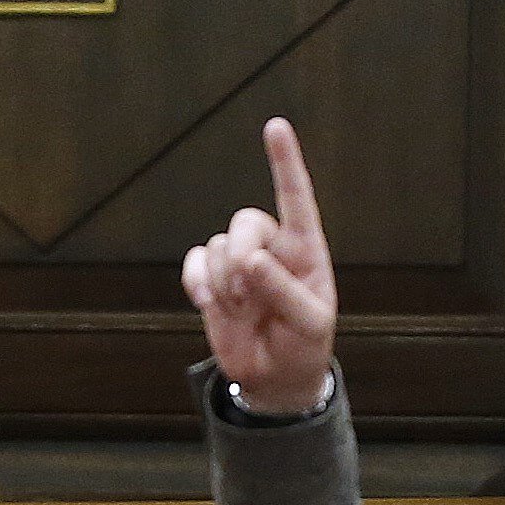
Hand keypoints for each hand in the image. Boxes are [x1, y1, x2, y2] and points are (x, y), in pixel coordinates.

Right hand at [181, 119, 337, 415]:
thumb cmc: (304, 344)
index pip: (296, 199)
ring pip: (217, 245)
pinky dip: (197, 281)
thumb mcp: (309, 324)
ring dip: (225, 283)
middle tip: (250, 296)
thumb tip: (251, 260)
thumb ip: (284, 291)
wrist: (274, 377)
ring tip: (243, 311)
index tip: (275, 126)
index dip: (285, 162)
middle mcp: (272, 246)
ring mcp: (239, 261)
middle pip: (245, 220)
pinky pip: (195, 260)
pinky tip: (208, 304)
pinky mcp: (213, 277)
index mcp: (306, 250)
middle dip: (240, 255)